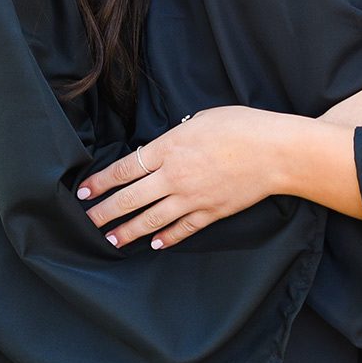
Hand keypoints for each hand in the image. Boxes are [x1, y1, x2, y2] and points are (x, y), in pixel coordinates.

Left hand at [78, 106, 299, 249]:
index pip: (124, 169)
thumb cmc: (243, 126)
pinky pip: (183, 229)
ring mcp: (192, 198)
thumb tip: (165, 146)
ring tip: (112, 239)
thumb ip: (178, 135)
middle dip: (105, 211)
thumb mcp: (203, 118)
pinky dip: (167, 238)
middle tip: (88, 220)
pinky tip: (155, 244)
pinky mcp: (210, 212)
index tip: (85, 191)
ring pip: (151, 219)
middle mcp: (174, 176)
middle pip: (130, 198)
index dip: (101, 182)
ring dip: (128, 231)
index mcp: (169, 148)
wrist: (276, 152)